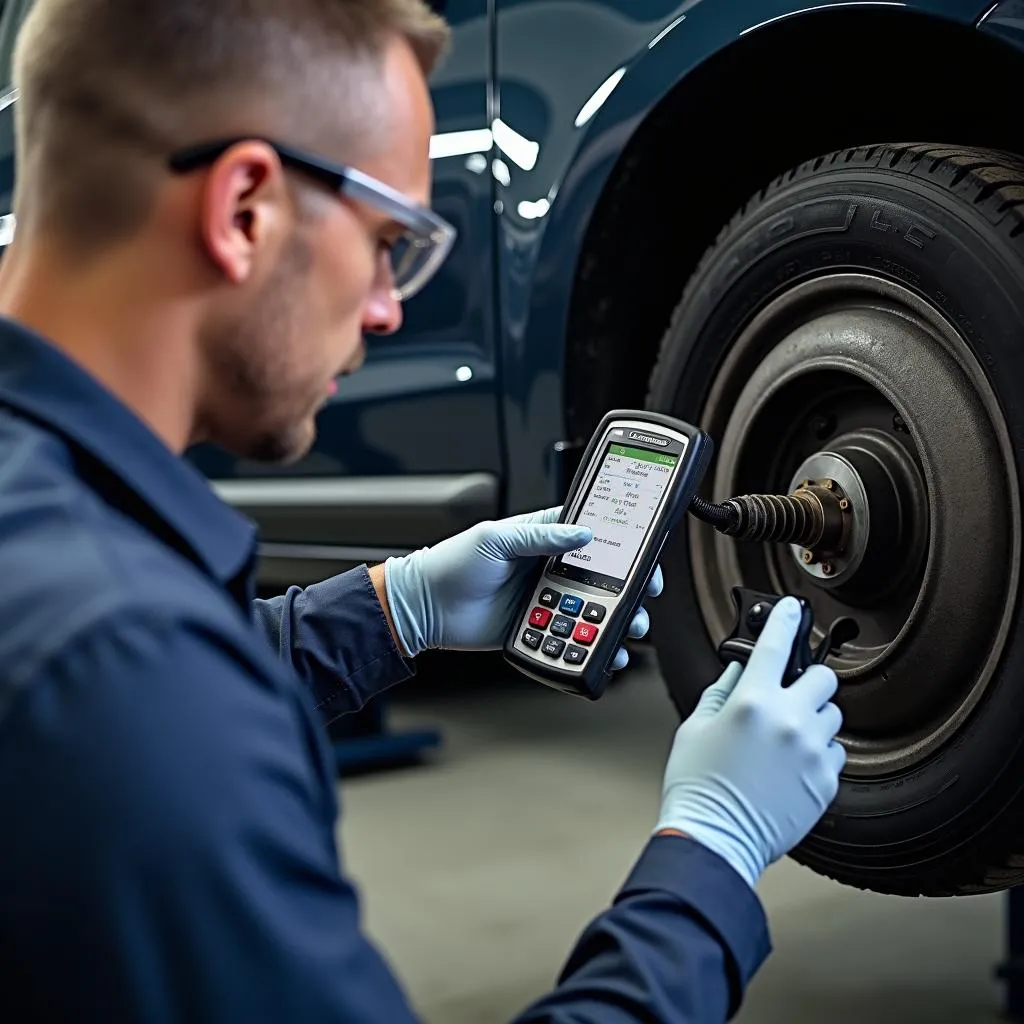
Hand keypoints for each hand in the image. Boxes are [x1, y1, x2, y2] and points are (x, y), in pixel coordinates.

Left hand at [382, 507, 662, 665]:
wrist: (424, 607)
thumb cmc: (452, 563)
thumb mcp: (496, 539)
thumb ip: (540, 535)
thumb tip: (583, 533)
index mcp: (543, 539)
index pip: (592, 536)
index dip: (621, 545)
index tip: (644, 554)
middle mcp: (549, 570)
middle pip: (603, 579)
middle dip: (630, 590)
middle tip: (645, 597)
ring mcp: (545, 601)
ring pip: (592, 613)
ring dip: (616, 622)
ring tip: (630, 629)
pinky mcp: (536, 630)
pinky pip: (569, 640)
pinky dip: (589, 649)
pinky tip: (603, 652)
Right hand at [654, 597, 845, 888]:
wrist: (716, 837)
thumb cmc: (698, 785)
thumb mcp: (695, 728)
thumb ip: (720, 692)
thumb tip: (738, 671)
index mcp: (751, 702)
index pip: (775, 646)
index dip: (784, 620)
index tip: (791, 610)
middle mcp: (787, 721)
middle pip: (823, 678)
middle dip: (807, 682)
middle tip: (789, 695)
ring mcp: (811, 752)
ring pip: (832, 715)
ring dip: (813, 719)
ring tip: (787, 739)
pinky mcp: (825, 782)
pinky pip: (836, 753)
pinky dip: (818, 753)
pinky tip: (792, 766)